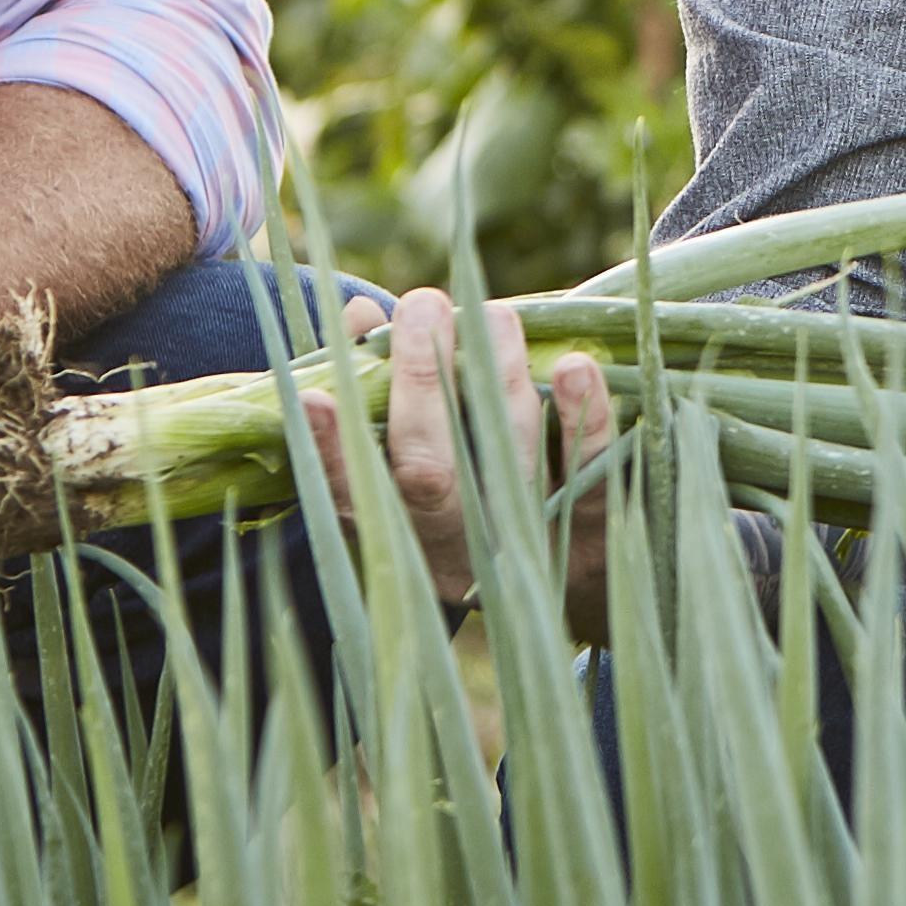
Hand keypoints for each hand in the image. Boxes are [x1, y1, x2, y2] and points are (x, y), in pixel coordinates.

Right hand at [313, 288, 614, 617]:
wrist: (557, 601)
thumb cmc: (464, 497)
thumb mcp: (411, 461)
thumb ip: (381, 389)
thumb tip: (362, 312)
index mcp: (394, 532)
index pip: (349, 494)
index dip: (329, 451)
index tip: (314, 398)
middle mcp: (453, 546)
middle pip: (429, 472)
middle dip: (421, 383)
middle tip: (423, 305)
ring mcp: (523, 544)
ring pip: (507, 463)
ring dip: (500, 379)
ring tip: (494, 315)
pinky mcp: (591, 533)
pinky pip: (590, 477)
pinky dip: (582, 422)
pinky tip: (573, 366)